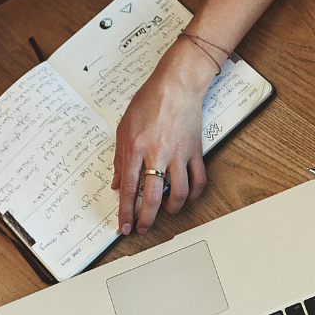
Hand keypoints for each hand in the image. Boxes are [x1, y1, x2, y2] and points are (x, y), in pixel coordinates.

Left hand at [111, 41, 216, 234]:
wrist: (176, 85)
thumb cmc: (149, 101)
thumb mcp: (124, 128)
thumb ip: (120, 159)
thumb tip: (117, 184)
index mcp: (135, 148)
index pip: (128, 189)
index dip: (126, 211)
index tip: (124, 226)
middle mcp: (157, 154)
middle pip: (151, 197)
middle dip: (146, 219)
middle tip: (143, 229)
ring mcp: (178, 154)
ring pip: (178, 194)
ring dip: (171, 209)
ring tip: (165, 211)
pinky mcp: (195, 152)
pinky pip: (198, 180)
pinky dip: (193, 194)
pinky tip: (186, 197)